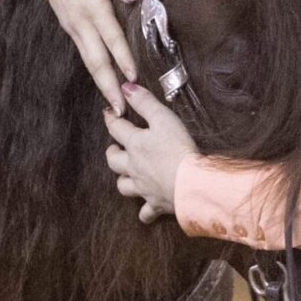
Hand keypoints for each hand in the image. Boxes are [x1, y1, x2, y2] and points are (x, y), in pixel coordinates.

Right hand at [30, 0, 138, 111]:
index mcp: (91, 5)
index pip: (112, 38)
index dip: (123, 59)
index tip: (133, 80)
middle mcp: (80, 20)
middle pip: (96, 59)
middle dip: (108, 85)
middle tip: (119, 109)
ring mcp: (72, 24)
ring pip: (88, 58)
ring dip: (101, 80)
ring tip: (112, 101)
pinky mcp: (68, 23)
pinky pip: (83, 50)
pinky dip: (93, 67)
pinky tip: (101, 76)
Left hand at [105, 84, 195, 223]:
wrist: (191, 184)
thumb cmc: (178, 149)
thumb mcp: (163, 118)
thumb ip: (145, 102)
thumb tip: (125, 88)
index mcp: (135, 144)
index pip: (116, 128)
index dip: (111, 118)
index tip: (109, 113)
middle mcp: (134, 167)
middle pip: (113, 161)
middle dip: (112, 152)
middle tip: (116, 147)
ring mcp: (143, 187)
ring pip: (123, 186)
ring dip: (123, 180)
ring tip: (127, 175)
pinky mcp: (156, 204)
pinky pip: (146, 213)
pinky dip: (145, 212)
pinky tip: (146, 210)